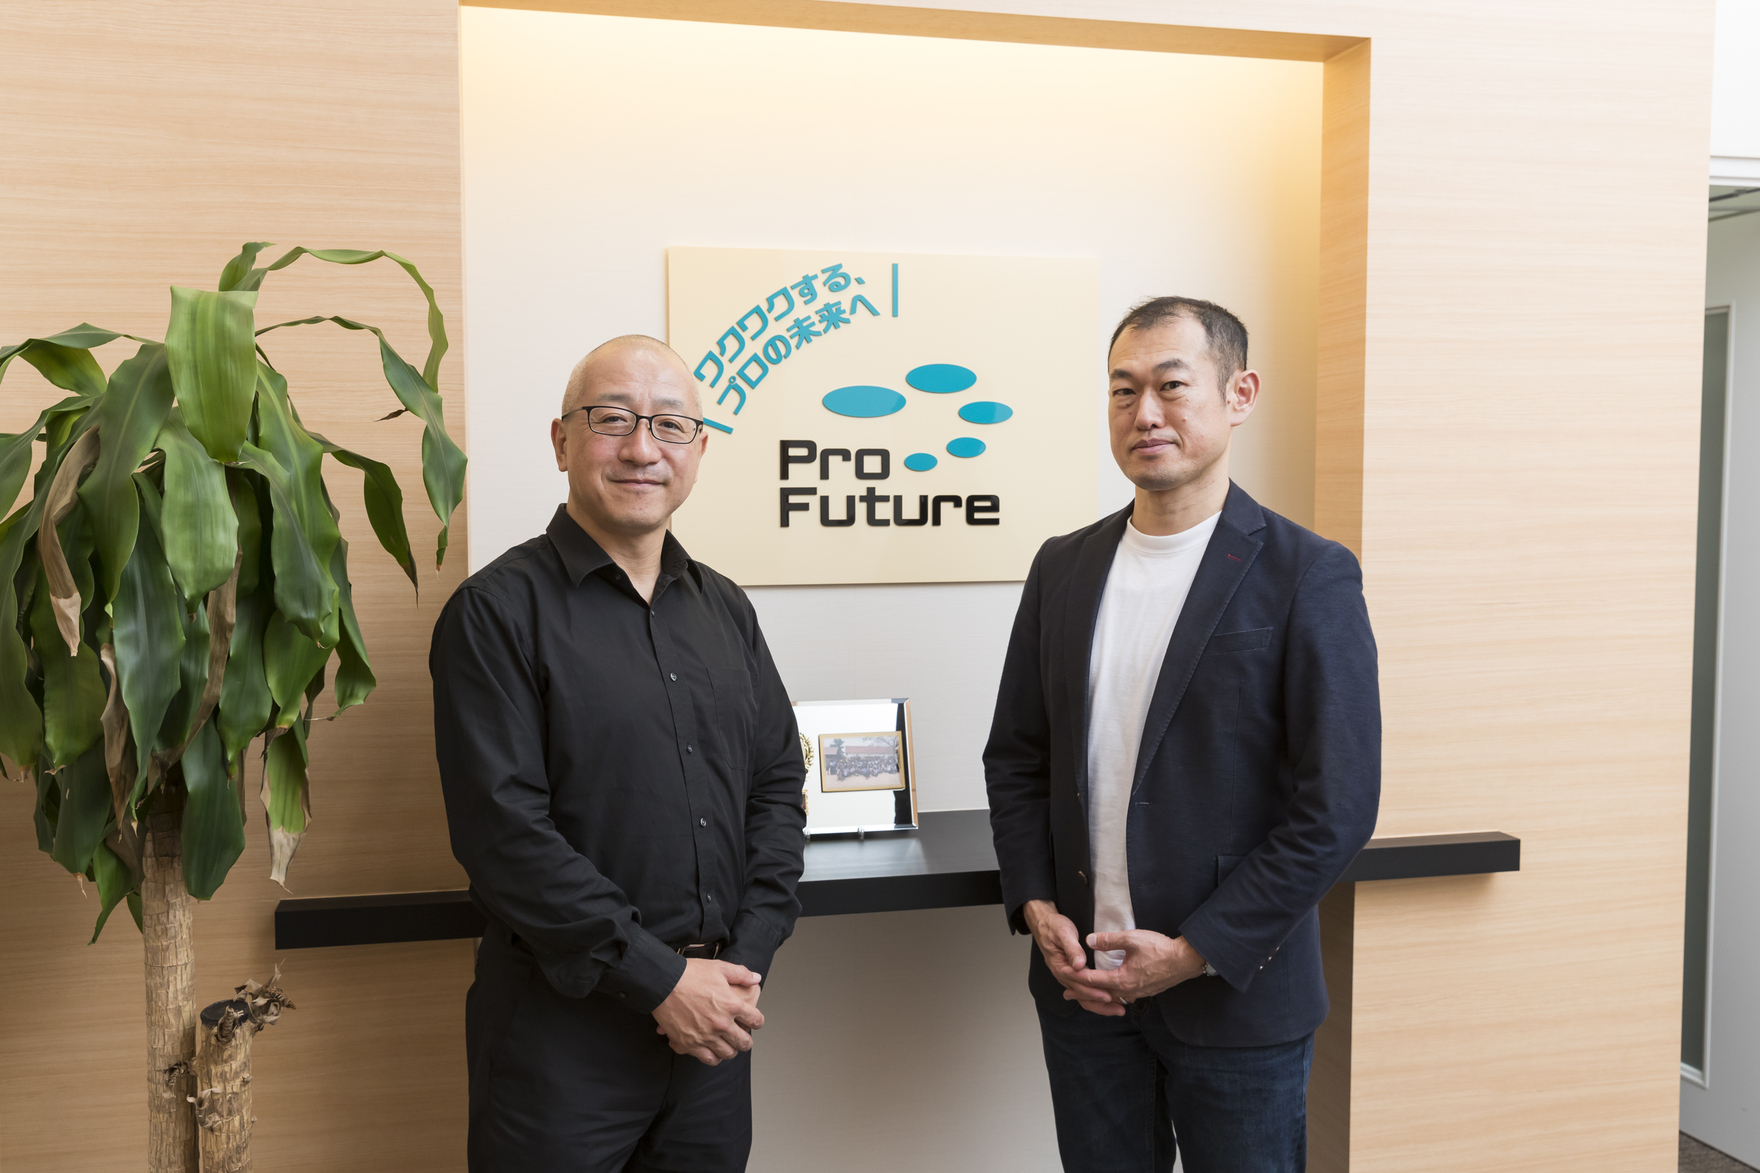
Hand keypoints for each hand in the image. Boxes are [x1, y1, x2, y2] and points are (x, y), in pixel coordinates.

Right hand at [652, 959, 764, 1064]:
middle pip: (744, 1042)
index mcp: (732, 1005)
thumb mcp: (719, 968)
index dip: (758, 1021)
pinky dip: (714, 1058)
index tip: (755, 1022)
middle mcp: (722, 1024)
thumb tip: (756, 978)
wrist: (664, 983)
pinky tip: (714, 1052)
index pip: (755, 1020)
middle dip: (746, 1041)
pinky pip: (708, 1059)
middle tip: (744, 1039)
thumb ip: (741, 974)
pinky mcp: (690, 1043)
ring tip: (729, 1046)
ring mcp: (706, 1036)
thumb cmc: (690, 974)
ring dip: (731, 1050)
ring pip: (728, 1053)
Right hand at [1022, 900, 1118, 1016]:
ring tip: (1117, 1009)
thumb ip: (1072, 949)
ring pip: (1083, 996)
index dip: (1093, 991)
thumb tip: (1079, 965)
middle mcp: (1063, 975)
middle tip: (1119, 1009)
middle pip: (1081, 995)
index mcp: (1060, 967)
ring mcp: (1067, 976)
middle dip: (1100, 1003)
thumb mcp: (1063, 933)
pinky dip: (1095, 998)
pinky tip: (1108, 1000)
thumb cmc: (1054, 927)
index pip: (1078, 983)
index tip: (1108, 996)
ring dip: (1099, 1005)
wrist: (1044, 924)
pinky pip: (1083, 991)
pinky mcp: (1072, 975)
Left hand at [1067, 931, 1207, 1005]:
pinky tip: (1110, 991)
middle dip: (1083, 993)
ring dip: (1097, 995)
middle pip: (1100, 994)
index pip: (1093, 980)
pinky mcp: (1145, 991)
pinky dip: (1112, 995)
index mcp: (1122, 980)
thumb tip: (1089, 940)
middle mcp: (1129, 991)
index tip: (1064, 976)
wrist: (1185, 961)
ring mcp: (1138, 993)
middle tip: (1067, 994)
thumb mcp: (1132, 939)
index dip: (1077, 977)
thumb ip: (1109, 940)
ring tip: (1085, 994)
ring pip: (1113, 997)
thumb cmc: (1160, 949)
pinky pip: (1123, 996)